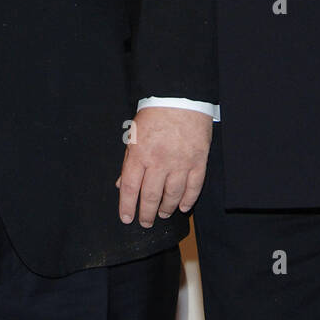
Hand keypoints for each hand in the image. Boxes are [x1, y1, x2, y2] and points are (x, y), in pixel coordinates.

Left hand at [118, 107, 211, 227]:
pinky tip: (183, 207)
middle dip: (146, 214)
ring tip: (162, 214)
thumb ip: (129, 162)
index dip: (127, 206)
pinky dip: (188, 200)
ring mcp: (180, 162)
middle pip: (151, 196)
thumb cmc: (154, 115)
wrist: (181, 98)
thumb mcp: (134, 136)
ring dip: (166, 208)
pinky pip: (194, 187)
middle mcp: (159, 161)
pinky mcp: (198, 161)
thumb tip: (121, 185)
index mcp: (139, 153)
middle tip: (145, 222)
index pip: (130, 187)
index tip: (126, 218)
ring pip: (173, 195)